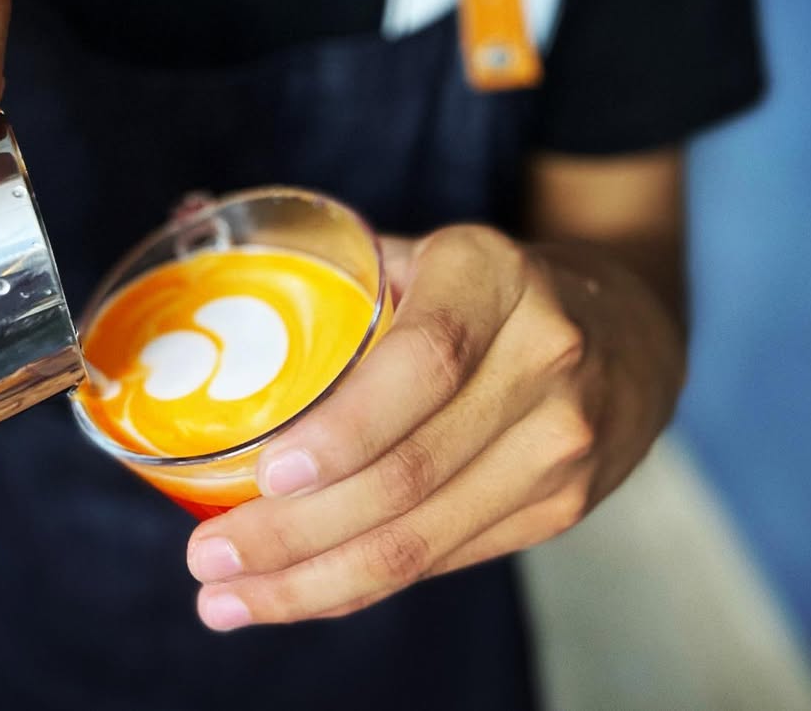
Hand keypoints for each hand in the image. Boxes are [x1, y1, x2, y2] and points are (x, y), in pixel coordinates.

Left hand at [185, 223, 684, 628]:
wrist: (626, 331)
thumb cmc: (486, 289)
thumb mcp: (427, 252)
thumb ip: (330, 260)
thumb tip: (184, 213)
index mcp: (491, 274)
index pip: (424, 359)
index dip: (347, 427)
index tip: (266, 471)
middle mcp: (543, 358)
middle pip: (413, 470)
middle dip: (299, 531)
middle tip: (207, 558)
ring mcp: (562, 442)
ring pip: (428, 536)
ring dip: (318, 581)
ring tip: (231, 597)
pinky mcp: (564, 506)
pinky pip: (450, 557)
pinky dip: (368, 583)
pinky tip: (303, 592)